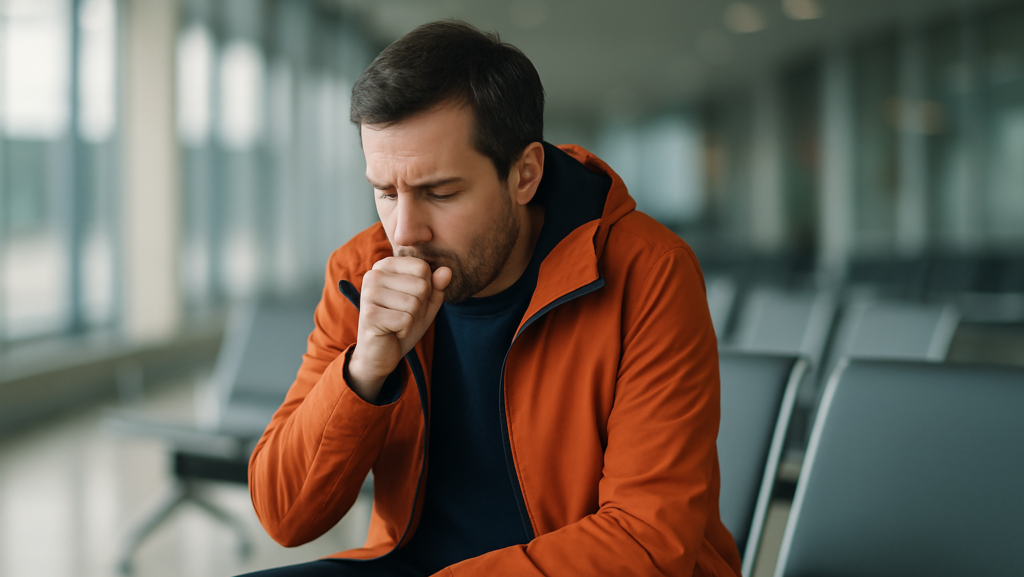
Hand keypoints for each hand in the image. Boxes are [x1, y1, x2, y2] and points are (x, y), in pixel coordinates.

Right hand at [347, 257, 450, 401]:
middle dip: (419, 307)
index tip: (409, 301)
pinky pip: (406, 320)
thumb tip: (448, 270)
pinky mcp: (369, 315)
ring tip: (397, 323)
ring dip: (412, 319)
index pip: (422, 267)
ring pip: (414, 303)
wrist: (380, 354)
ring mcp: (369, 294)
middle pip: (421, 285)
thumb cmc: (401, 324)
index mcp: (386, 266)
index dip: (425, 290)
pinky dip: (405, 330)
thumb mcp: (425, 304)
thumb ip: (437, 287)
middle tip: (402, 316)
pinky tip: (392, 332)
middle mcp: (373, 275)